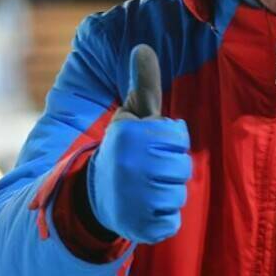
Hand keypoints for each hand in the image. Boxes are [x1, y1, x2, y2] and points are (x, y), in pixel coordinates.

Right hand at [87, 44, 191, 243]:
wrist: (94, 196)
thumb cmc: (123, 149)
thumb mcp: (131, 114)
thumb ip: (144, 83)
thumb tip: (144, 46)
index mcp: (129, 135)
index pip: (178, 135)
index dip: (169, 139)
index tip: (149, 143)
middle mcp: (129, 167)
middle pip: (182, 167)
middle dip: (170, 167)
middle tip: (149, 169)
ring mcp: (134, 200)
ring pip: (179, 195)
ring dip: (167, 193)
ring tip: (146, 189)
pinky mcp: (140, 228)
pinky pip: (172, 222)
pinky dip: (163, 219)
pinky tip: (145, 210)